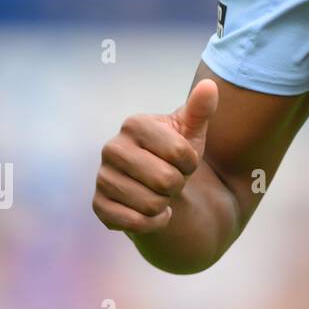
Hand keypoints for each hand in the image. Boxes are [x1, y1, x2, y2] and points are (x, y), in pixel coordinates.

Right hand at [92, 79, 219, 233]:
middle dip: (178, 184)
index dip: (191, 162)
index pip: (180, 153)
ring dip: (165, 203)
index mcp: (134, 124)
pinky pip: (136, 222)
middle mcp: (111, 148)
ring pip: (152, 204)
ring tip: (159, 192)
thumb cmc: (176, 152)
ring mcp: (102, 177)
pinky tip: (153, 211)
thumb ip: (201, 109)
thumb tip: (208, 86)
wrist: (157, 183)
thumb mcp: (192, 130)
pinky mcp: (99, 205)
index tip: (183, 159)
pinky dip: (153, 222)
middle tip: (172, 178)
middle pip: (166, 181)